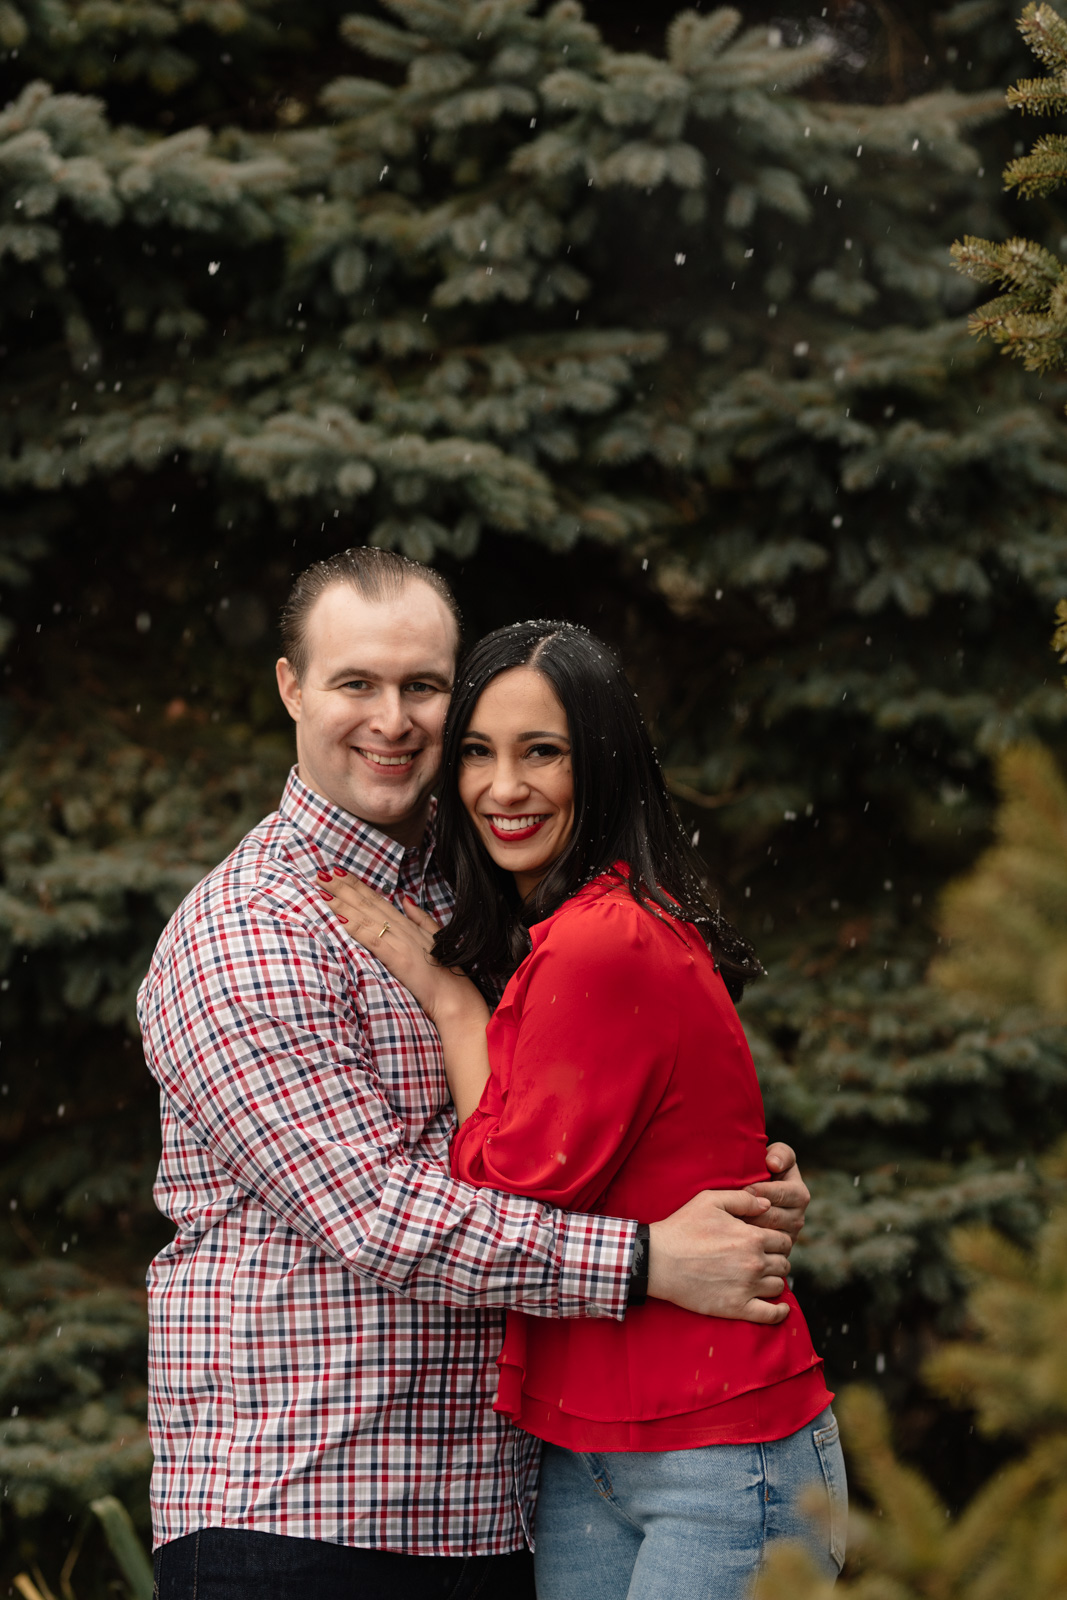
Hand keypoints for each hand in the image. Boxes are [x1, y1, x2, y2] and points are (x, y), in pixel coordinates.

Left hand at [314, 869, 484, 1029]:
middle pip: (368, 903)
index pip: (377, 899)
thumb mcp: (433, 938)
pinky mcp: (397, 957)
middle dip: (343, 887)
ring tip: (321, 889)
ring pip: (365, 916)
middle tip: (320, 873)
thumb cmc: (444, 974)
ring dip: (341, 902)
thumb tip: (405, 899)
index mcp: (408, 924)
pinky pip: (370, 939)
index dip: (357, 885)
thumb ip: (419, 917)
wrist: (455, 997)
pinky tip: (337, 918)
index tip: (338, 872)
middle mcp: (402, 928)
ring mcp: (400, 941)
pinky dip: (353, 927)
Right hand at [648, 1191, 791, 1323]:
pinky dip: (780, 1313)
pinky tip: (781, 1308)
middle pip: (783, 1263)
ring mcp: (748, 1287)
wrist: (658, 1260)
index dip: (776, 1239)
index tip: (766, 1242)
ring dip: (774, 1280)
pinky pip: (770, 1315)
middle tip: (762, 1259)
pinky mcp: (737, 1308)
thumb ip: (743, 1199)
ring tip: (761, 1277)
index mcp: (752, 1237)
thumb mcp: (710, 1201)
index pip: (783, 1240)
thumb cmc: (683, 1228)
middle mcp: (755, 1263)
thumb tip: (768, 1203)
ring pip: (778, 1286)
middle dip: (776, 1259)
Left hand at [746, 1142, 809, 1243]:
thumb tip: (773, 1164)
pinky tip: (736, 1235)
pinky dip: (751, 1242)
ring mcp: (789, 1234)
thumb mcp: (773, 1157)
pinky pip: (766, 1249)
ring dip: (751, 1226)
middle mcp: (797, 1216)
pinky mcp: (778, 1249)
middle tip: (736, 1207)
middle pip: (777, 1216)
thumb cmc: (759, 1172)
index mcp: (798, 1192)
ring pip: (771, 1234)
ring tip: (733, 1220)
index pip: (788, 1193)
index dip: (767, 1191)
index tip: (748, 1188)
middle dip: (755, 1211)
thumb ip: (780, 1154)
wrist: (748, 1197)